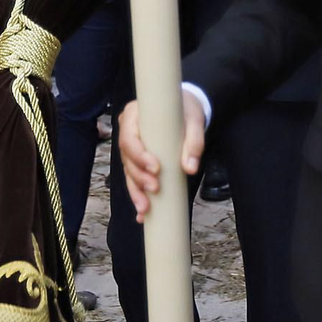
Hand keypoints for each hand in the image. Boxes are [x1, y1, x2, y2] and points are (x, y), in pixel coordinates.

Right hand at [118, 90, 206, 223]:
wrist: (185, 108)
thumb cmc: (186, 110)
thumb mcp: (194, 121)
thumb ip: (194, 142)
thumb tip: (190, 168)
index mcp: (134, 114)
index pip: (129, 138)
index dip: (139, 156)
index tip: (156, 168)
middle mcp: (128, 129)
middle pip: (127, 157)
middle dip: (139, 177)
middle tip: (155, 188)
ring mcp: (131, 146)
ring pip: (128, 171)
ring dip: (136, 190)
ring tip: (146, 207)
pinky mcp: (137, 159)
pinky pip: (134, 177)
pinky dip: (138, 194)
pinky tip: (142, 213)